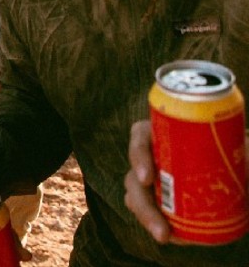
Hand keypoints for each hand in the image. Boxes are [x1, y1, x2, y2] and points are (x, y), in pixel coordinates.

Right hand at [120, 117, 246, 246]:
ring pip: (136, 196)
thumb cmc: (239, 157)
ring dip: (146, 216)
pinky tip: (170, 236)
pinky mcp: (160, 201)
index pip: (140, 138)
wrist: (242, 178)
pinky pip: (148, 212)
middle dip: (142, 202)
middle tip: (160, 224)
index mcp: (165, 135)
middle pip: (134, 174)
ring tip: (164, 236)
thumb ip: (246, 154)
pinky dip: (154, 223)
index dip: (138, 155)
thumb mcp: (243, 152)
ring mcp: (154, 180)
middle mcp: (154, 156)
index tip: (148, 178)